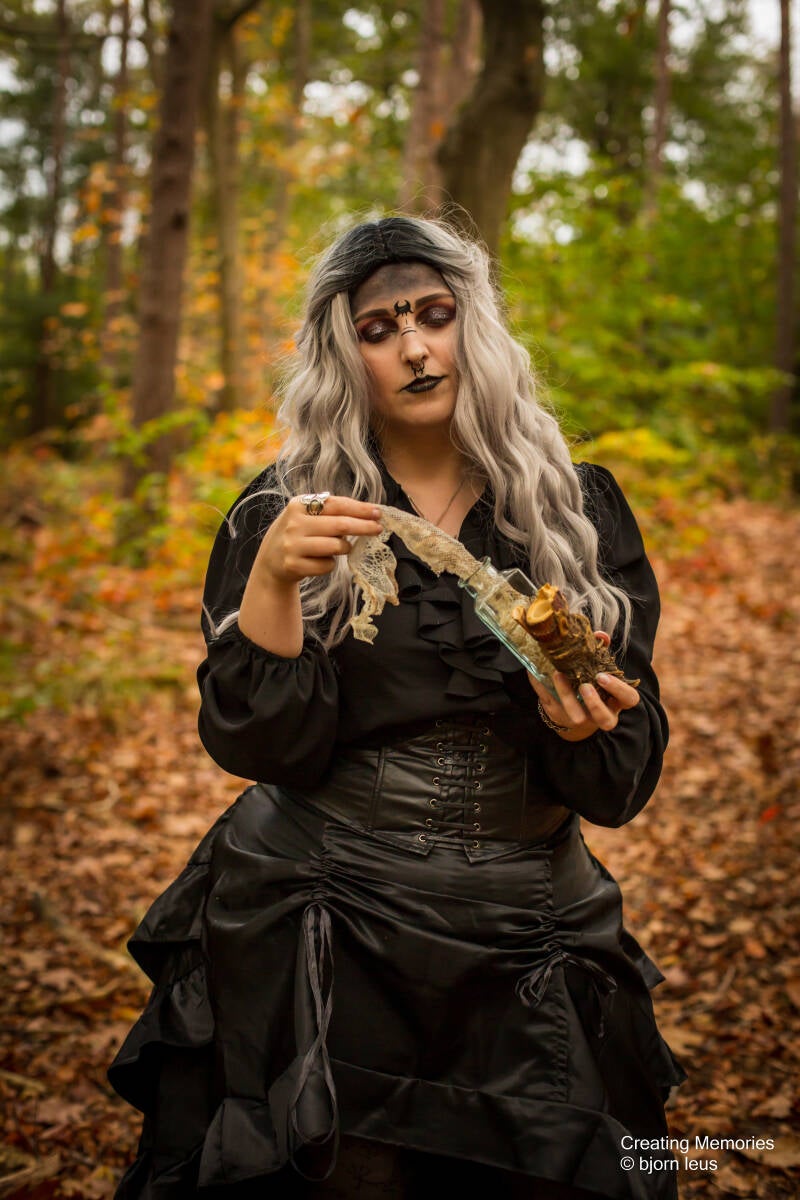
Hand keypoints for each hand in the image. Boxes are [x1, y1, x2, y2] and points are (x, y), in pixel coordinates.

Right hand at [253, 495, 382, 587]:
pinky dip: (330, 564)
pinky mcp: (294, 566)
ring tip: (341, 548)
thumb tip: (368, 513)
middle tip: (378, 529)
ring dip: (345, 548)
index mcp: (298, 505)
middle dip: (363, 527)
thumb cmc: (297, 534)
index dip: (360, 509)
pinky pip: (327, 566)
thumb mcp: (305, 516)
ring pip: (336, 547)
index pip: (336, 504)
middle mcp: (294, 524)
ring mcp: (293, 545)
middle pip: (340, 525)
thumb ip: (330, 512)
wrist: (270, 561)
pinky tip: (320, 561)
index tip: (378, 513)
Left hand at [527, 632, 639, 740]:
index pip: (629, 699)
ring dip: (567, 696)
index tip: (602, 676)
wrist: (574, 711)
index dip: (619, 690)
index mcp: (616, 702)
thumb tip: (600, 635)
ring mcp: (581, 720)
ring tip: (558, 675)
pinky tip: (536, 673)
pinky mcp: (560, 719)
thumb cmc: (593, 685)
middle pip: (606, 719)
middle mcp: (602, 715)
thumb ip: (602, 651)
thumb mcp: (599, 670)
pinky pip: (551, 706)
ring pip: (577, 717)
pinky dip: (543, 688)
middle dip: (595, 703)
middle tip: (584, 685)